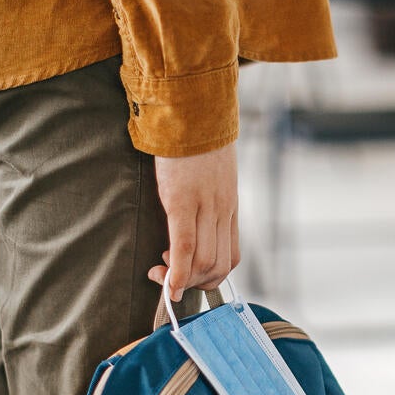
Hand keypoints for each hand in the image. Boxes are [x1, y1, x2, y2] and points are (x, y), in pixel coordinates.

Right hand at [148, 143, 239, 300]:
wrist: (191, 110)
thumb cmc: (195, 140)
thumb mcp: (212, 173)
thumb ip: (208, 199)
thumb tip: (193, 220)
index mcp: (229, 206)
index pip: (230, 258)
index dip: (210, 276)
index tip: (188, 274)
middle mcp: (222, 211)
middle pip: (219, 267)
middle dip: (195, 284)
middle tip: (171, 276)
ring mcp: (205, 207)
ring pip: (205, 262)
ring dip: (184, 279)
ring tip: (163, 270)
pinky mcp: (183, 200)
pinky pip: (185, 245)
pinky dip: (178, 270)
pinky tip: (166, 279)